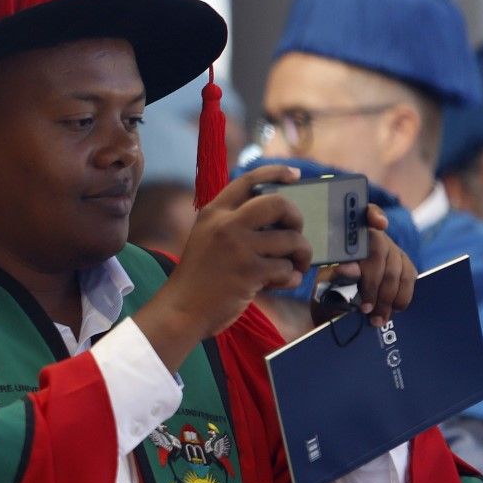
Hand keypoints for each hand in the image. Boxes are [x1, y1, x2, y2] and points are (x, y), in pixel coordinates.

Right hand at [134, 165, 312, 372]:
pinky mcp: (250, 272)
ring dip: (301, 254)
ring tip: (295, 265)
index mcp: (214, 212)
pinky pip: (286, 268)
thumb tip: (280, 220)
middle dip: (297, 217)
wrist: (182, 309)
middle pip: (279, 203)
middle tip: (296, 232)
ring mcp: (239, 247)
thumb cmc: (199, 277)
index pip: (249, 180)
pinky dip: (290, 278)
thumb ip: (234, 224)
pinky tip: (280, 284)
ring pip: (291, 239)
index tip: (295, 176)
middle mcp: (226, 224)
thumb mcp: (207, 238)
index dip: (276, 173)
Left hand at [328, 204, 415, 326]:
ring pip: (396, 268)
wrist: (338, 304)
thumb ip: (333, 278)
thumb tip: (350, 268)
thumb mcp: (322, 287)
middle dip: (373, 285)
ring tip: (377, 318)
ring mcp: (390, 248)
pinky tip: (394, 309)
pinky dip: (402, 295)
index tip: (380, 224)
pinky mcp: (404, 263)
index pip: (363, 214)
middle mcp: (371, 237)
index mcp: (346, 237)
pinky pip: (409, 276)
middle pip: (379, 252)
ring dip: (387, 296)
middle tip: (365, 310)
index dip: (374, 214)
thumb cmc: (327, 292)